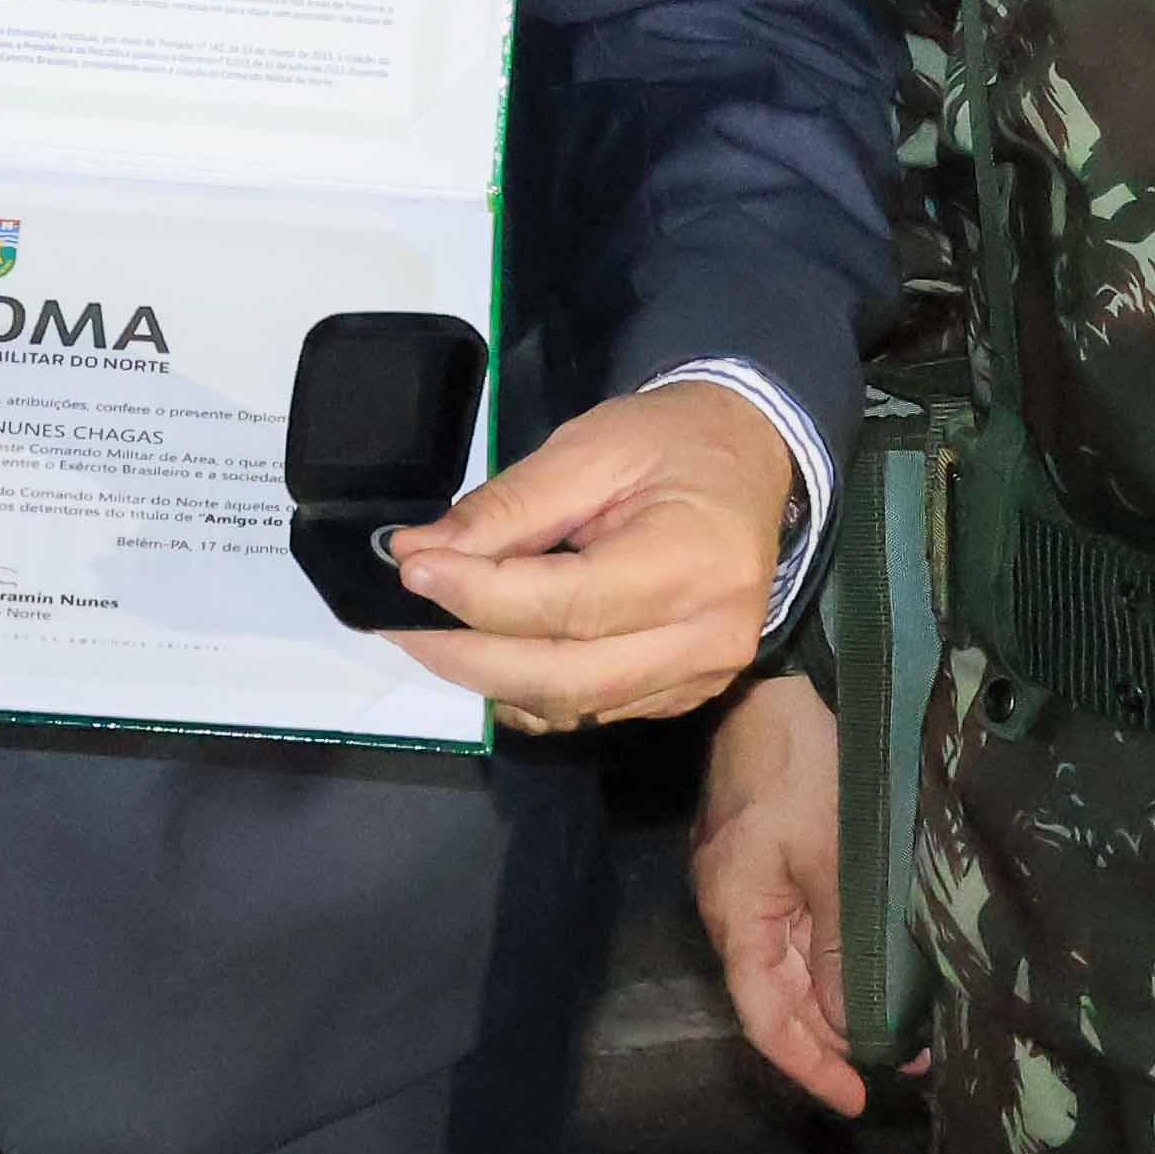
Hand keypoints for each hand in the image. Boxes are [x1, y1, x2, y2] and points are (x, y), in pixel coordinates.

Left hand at [379, 378, 796, 737]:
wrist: (752, 459)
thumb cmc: (674, 441)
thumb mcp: (591, 446)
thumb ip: (510, 505)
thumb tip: (424, 551)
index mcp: (695, 561)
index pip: (568, 603)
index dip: (480, 596)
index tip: (412, 571)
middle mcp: (709, 637)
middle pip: (565, 675)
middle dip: (469, 655)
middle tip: (402, 623)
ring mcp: (702, 676)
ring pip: (572, 705)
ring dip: (491, 679)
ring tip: (432, 638)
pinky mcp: (686, 693)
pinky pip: (592, 712)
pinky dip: (530, 693)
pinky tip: (489, 658)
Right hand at [691, 673, 865, 1113]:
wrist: (777, 670)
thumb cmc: (805, 759)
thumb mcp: (833, 858)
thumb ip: (840, 946)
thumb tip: (851, 1026)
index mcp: (736, 911)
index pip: (765, 1017)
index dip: (811, 1065)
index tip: (861, 1098)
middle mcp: (731, 903)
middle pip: (777, 994)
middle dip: (836, 1036)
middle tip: (908, 1058)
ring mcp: (745, 875)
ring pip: (789, 961)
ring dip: (838, 996)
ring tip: (902, 1019)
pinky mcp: (764, 849)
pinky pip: (795, 925)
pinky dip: (832, 955)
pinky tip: (870, 960)